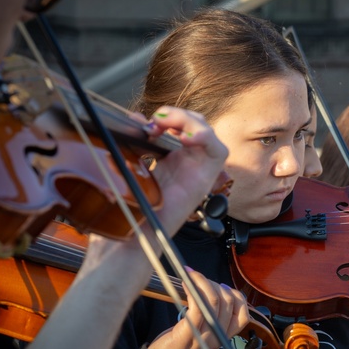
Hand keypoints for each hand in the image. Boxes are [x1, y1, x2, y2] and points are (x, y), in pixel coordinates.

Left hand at [142, 106, 228, 236]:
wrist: (135, 232)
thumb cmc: (134, 205)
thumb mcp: (130, 164)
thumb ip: (134, 141)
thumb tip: (134, 118)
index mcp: (172, 158)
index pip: (181, 126)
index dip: (167, 117)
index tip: (145, 123)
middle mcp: (189, 162)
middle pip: (196, 125)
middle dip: (176, 115)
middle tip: (154, 123)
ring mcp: (199, 170)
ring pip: (208, 133)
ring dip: (188, 122)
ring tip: (166, 125)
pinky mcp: (205, 179)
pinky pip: (218, 152)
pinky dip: (206, 138)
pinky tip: (185, 138)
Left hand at [147, 269, 248, 348]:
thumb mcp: (202, 336)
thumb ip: (211, 320)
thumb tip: (213, 292)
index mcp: (224, 338)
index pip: (243, 316)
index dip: (236, 296)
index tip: (221, 287)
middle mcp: (218, 337)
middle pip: (229, 303)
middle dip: (215, 284)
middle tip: (199, 280)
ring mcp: (204, 336)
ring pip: (215, 301)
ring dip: (203, 282)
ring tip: (191, 277)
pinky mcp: (188, 333)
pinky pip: (198, 306)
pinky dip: (193, 290)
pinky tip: (185, 283)